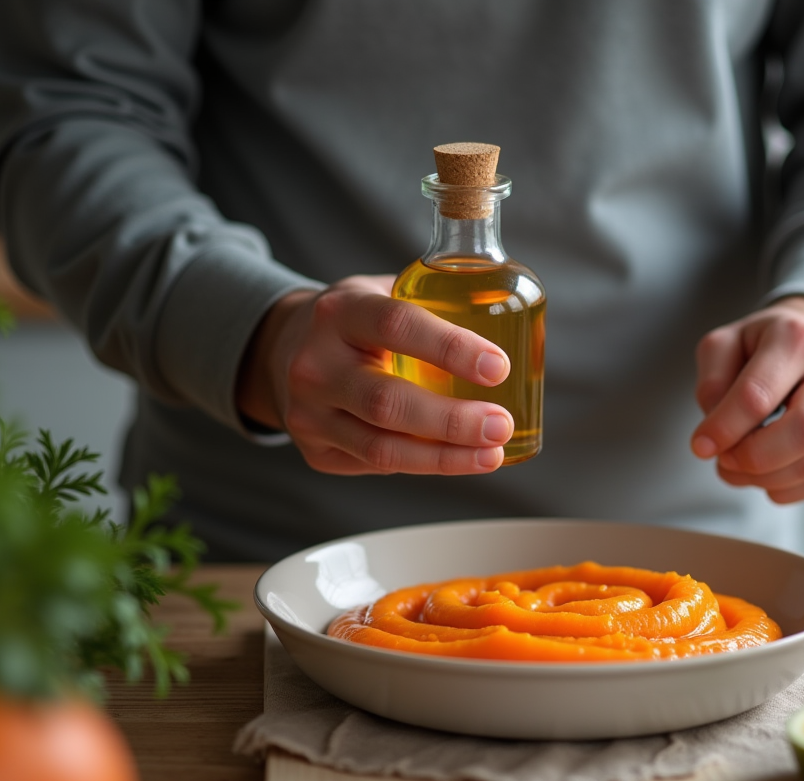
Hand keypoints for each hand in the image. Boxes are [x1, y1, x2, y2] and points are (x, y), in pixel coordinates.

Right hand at [235, 275, 513, 474]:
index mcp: (341, 311)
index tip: (499, 367)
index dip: (451, 348)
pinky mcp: (315, 450)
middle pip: (388, 402)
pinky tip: (457, 458)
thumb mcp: (384, 293)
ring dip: (445, 457)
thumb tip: (518, 326)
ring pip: (382, 448)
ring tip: (492, 453)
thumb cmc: (357, 322)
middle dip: (452, 420)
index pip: (397, 326)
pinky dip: (424, 464)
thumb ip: (436, 303)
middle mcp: (315, 364)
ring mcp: (308, 413)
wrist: (285, 348)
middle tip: (501, 424)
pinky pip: (377, 466)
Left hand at [690, 296, 803, 502]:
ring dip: (766, 480)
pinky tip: (768, 476)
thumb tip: (715, 438)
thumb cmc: (764, 345)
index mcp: (799, 338)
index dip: (723, 430)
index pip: (758, 397)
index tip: (701, 446)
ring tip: (740, 468)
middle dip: (754, 459)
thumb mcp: (724, 345)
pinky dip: (789, 489)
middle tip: (725, 461)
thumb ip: (711, 384)